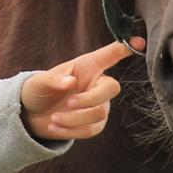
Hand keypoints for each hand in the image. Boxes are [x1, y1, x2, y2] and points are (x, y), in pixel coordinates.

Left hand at [20, 37, 145, 140]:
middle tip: (69, 103)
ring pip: (100, 113)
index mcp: (87, 66)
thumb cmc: (39, 90)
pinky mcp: (94, 124)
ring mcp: (98, 104)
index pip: (111, 54)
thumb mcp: (40, 82)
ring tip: (54, 118)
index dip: (126, 47)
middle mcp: (97, 83)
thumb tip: (71, 82)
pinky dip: (72, 130)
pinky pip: (91, 130)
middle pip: (112, 88)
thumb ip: (53, 80)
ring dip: (75, 118)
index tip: (139, 42)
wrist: (33, 114)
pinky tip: (55, 127)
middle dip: (91, 99)